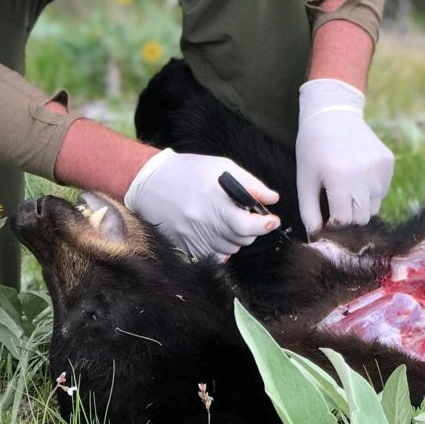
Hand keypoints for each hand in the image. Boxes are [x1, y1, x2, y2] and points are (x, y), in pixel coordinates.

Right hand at [124, 149, 279, 259]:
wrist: (152, 182)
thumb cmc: (190, 171)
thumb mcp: (223, 167)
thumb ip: (251, 185)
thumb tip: (273, 199)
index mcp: (215, 201)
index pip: (247, 225)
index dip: (264, 225)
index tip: (271, 220)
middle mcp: (204, 222)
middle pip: (242, 239)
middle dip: (252, 229)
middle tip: (248, 215)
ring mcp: (193, 237)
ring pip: (230, 249)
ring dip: (237, 238)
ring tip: (228, 219)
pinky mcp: (185, 247)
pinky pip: (214, 256)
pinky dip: (221, 247)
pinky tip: (217, 231)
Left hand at [296, 78, 394, 236]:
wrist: (333, 113)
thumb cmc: (312, 148)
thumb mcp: (304, 180)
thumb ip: (309, 213)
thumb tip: (316, 239)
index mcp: (339, 177)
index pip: (344, 220)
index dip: (334, 223)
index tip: (327, 218)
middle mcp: (364, 173)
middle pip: (361, 217)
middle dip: (348, 217)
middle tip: (336, 204)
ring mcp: (379, 167)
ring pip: (374, 206)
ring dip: (360, 204)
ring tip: (345, 185)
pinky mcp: (388, 162)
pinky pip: (382, 190)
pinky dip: (370, 190)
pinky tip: (357, 174)